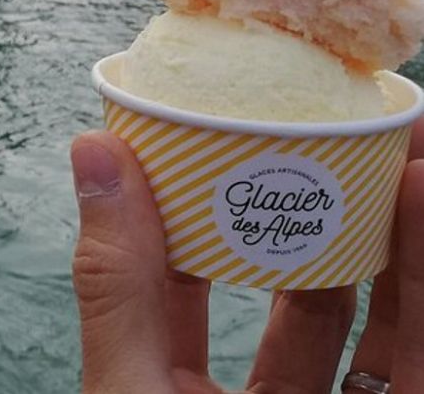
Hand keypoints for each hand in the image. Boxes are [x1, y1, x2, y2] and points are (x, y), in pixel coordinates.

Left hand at [70, 120, 423, 392]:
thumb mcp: (131, 384)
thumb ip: (117, 285)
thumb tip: (94, 152)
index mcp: (173, 388)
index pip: (182, 281)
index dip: (196, 203)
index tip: (211, 126)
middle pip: (294, 290)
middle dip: (309, 203)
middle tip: (328, 119)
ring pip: (367, 312)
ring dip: (382, 217)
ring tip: (393, 133)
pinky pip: (417, 352)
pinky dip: (423, 273)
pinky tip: (419, 185)